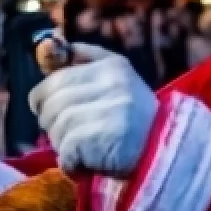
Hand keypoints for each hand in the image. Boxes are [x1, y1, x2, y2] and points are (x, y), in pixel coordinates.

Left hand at [29, 43, 157, 175]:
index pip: (56, 79)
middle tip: (70, 135)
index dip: (45, 97)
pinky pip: (65, 152)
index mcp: (113, 66)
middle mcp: (112, 85)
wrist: (165, 154)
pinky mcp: (101, 140)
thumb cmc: (135, 119)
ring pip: (57, 129)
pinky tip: (88, 162)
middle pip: (52, 104)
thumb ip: (82, 61)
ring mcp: (107, 112)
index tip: (46, 107)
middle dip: (53, 123)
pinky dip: (71, 163)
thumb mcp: (117, 80)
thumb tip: (46, 47)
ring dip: (64, 145)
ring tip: (85, 149)